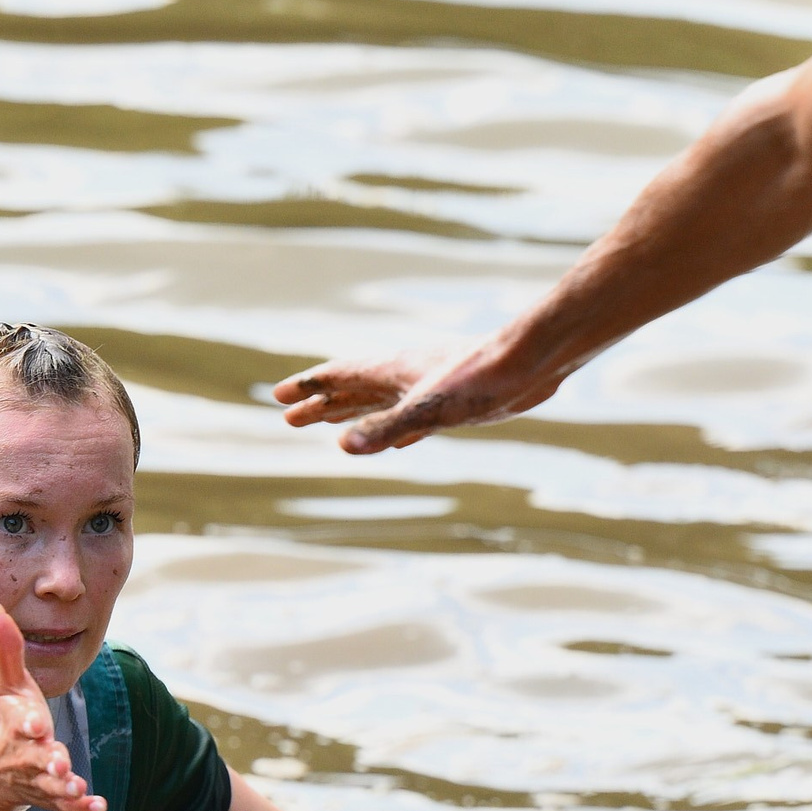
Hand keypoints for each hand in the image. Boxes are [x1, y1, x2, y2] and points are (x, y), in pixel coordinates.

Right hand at [0, 603, 105, 810]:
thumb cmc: (7, 719)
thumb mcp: (7, 683)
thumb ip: (6, 648)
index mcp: (17, 725)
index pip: (21, 723)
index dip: (28, 724)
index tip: (38, 725)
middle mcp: (26, 754)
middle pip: (36, 759)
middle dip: (47, 761)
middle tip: (60, 764)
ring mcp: (38, 778)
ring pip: (50, 785)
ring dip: (64, 787)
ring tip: (76, 787)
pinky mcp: (51, 797)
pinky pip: (66, 807)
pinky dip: (81, 809)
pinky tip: (98, 809)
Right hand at [273, 345, 562, 453]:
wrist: (534, 364)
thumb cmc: (484, 381)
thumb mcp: (431, 410)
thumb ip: (387, 428)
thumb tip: (343, 446)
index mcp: (393, 371)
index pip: (339, 376)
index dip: (308, 388)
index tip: (277, 396)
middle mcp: (405, 375)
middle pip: (352, 389)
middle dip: (320, 405)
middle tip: (289, 419)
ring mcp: (429, 386)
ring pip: (379, 400)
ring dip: (352, 412)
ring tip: (330, 425)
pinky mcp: (454, 401)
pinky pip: (410, 415)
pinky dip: (393, 427)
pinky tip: (398, 442)